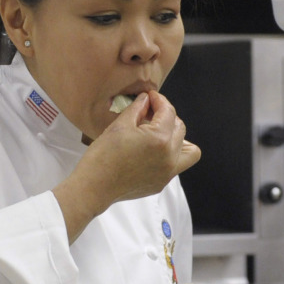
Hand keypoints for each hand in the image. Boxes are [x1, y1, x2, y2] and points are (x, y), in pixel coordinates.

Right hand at [52, 91, 200, 240]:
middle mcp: (170, 157)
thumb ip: (137, 109)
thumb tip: (146, 100)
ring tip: (160, 133)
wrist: (94, 186)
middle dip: (167, 116)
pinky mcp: (161, 183)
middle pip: (180, 128)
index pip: (168, 112)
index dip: (159, 100)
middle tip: (150, 113)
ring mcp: (168, 172)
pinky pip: (177, 165)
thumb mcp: (119, 126)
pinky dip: (171, 154)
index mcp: (160, 139)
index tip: (150, 97)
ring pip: (188, 150)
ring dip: (177, 137)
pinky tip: (152, 151)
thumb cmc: (103, 156)